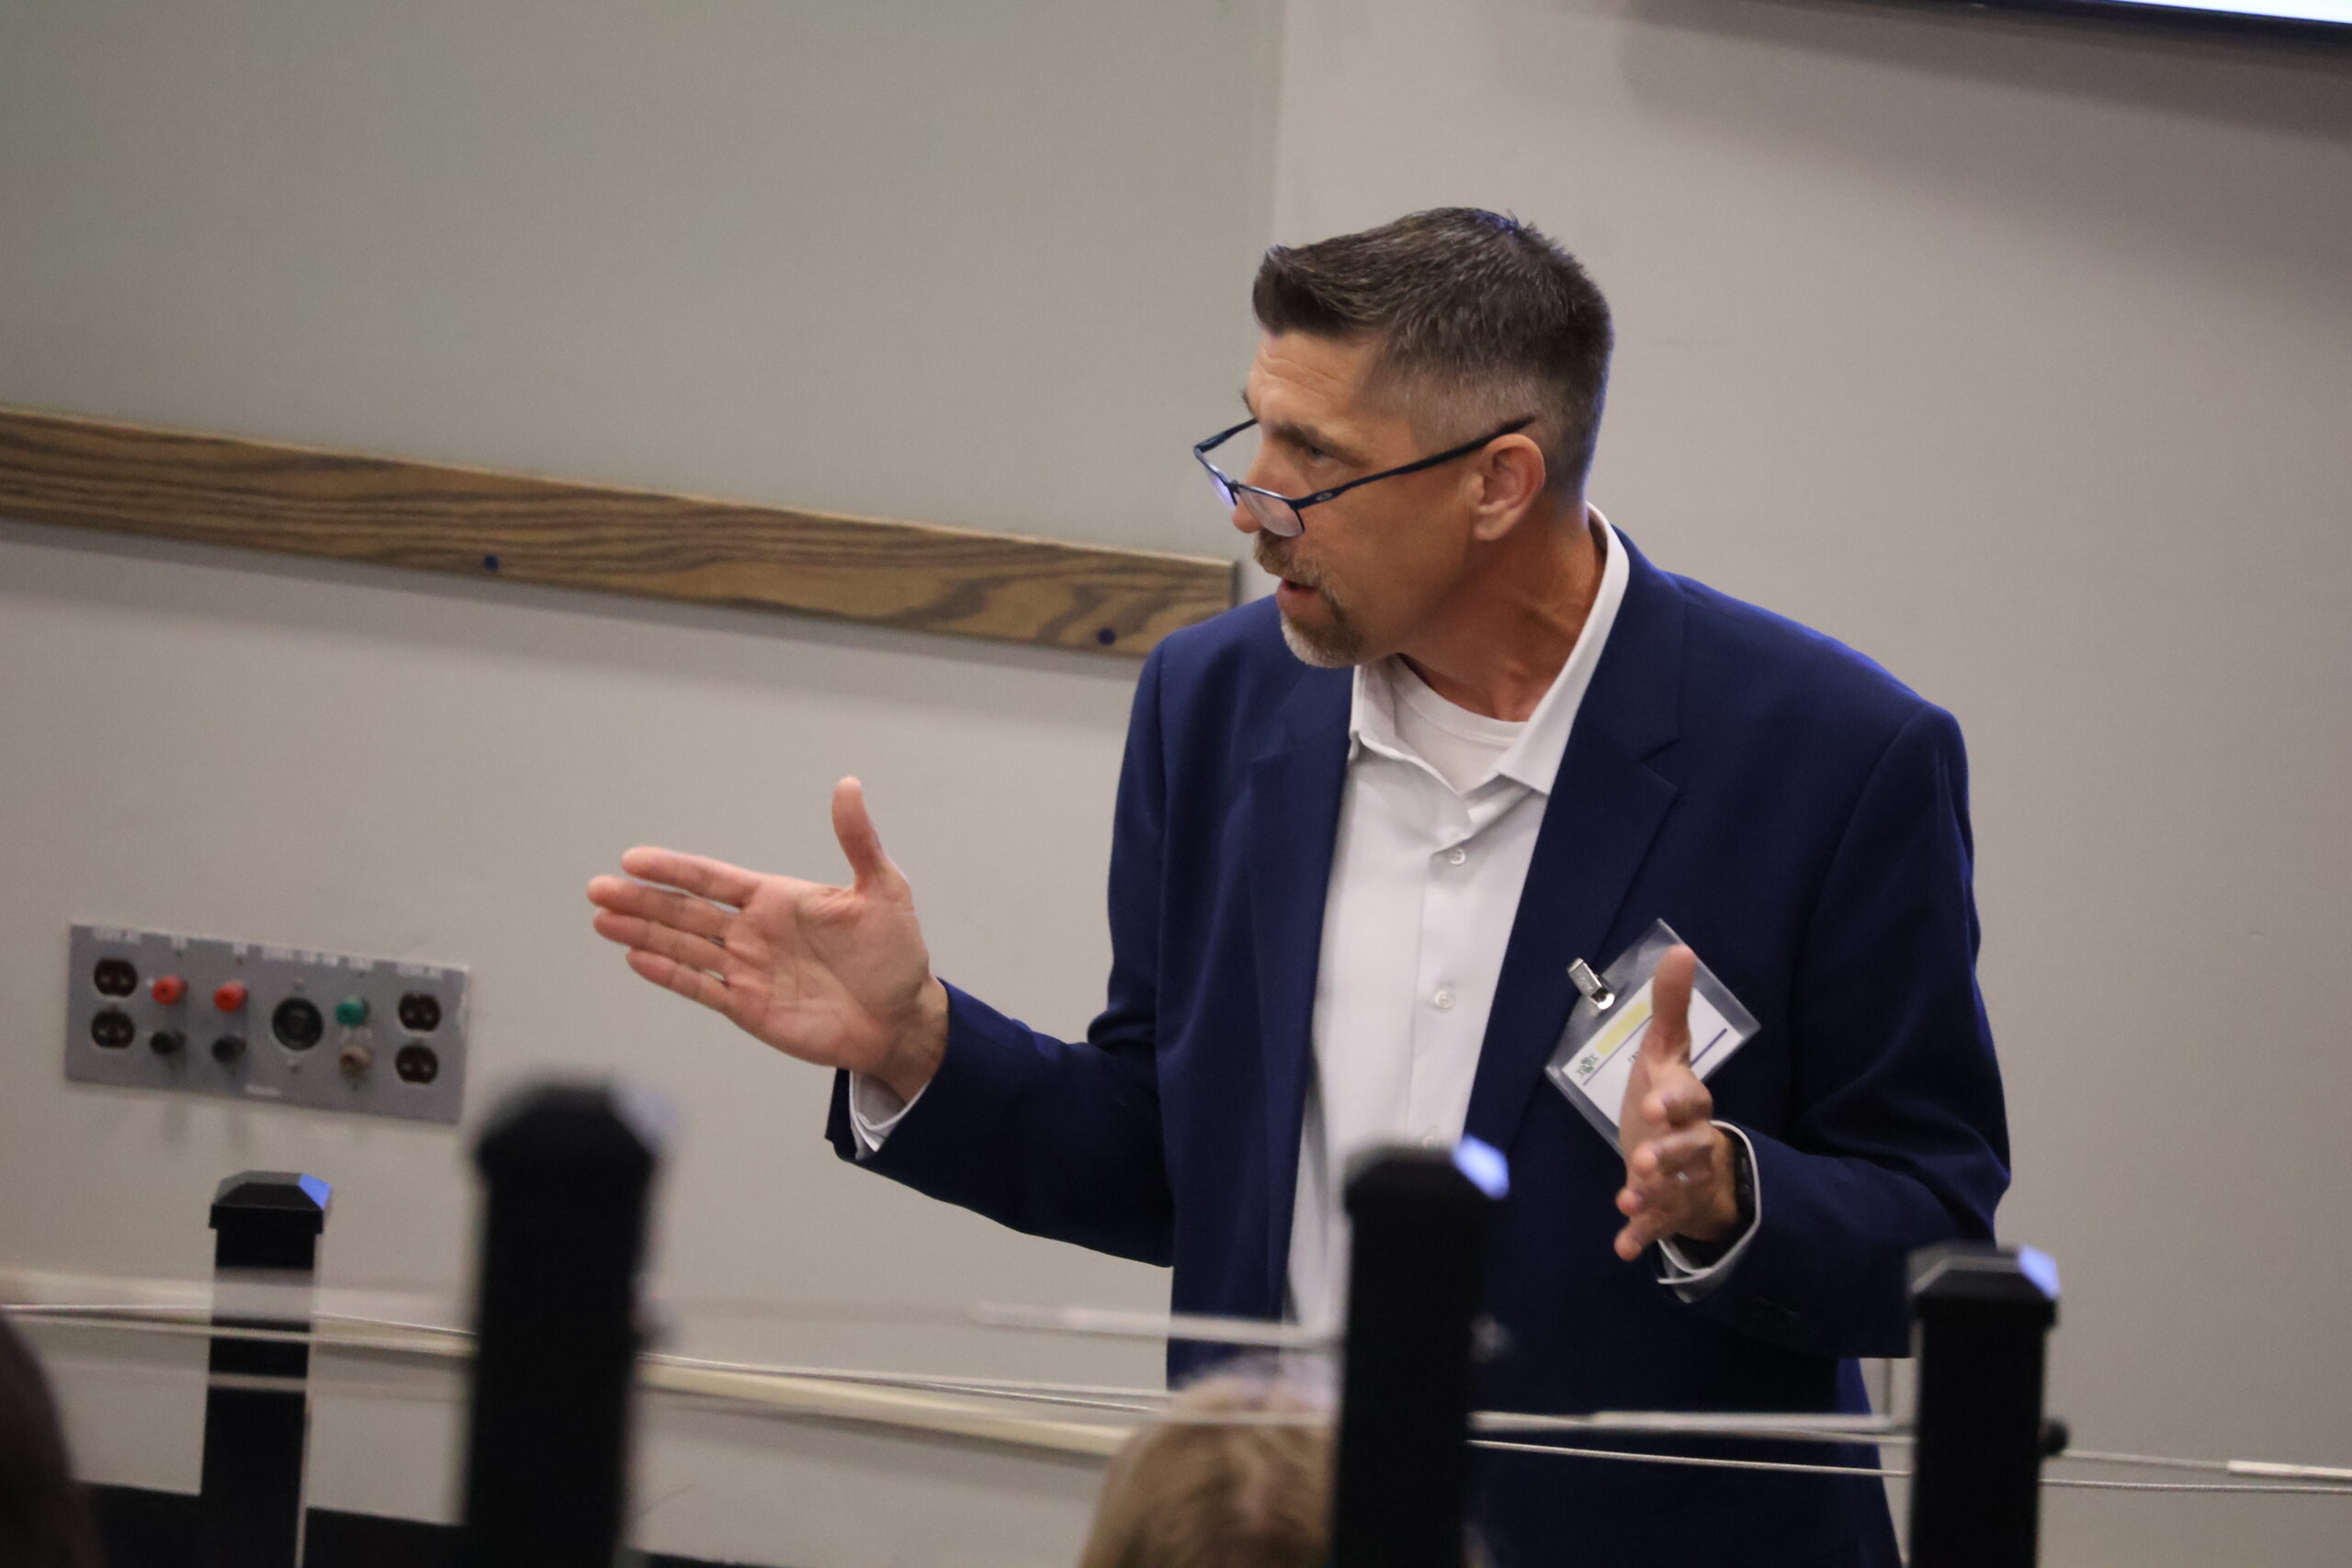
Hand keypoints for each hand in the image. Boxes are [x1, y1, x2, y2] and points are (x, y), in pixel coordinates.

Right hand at [585, 778, 948, 1100]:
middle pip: (685, 912)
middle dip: (641, 900)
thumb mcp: (883, 890)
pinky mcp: (749, 1007)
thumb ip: (858, 841)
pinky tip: (636, 958)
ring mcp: (748, 970)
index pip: (712, 879)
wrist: (903, 1019)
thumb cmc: (896, 953)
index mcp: (777, 899)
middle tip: (595, 888)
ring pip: (683, 948)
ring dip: (642, 934)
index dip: (674, 869)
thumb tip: (848, 784)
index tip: (634, 858)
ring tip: (601, 920)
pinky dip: (669, 974)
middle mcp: (754, 932)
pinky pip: (700, 987)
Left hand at [1613, 945, 1737, 1260]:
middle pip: (1689, 1149)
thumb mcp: (1665, 1055)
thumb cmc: (1671, 1103)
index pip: (1689, 1100)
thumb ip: (1671, 1008)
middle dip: (1668, 1154)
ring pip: (1675, 1189)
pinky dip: (1642, 1235)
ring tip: (1628, 1198)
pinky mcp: (1668, 1210)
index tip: (1653, 1103)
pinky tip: (1623, 1248)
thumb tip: (1680, 948)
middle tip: (1642, 1160)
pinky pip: (1659, 1225)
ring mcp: (1681, 1180)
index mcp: (1689, 1104)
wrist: (1690, 1160)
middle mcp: (1691, 1143)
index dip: (1674, 1102)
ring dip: (1653, 1195)